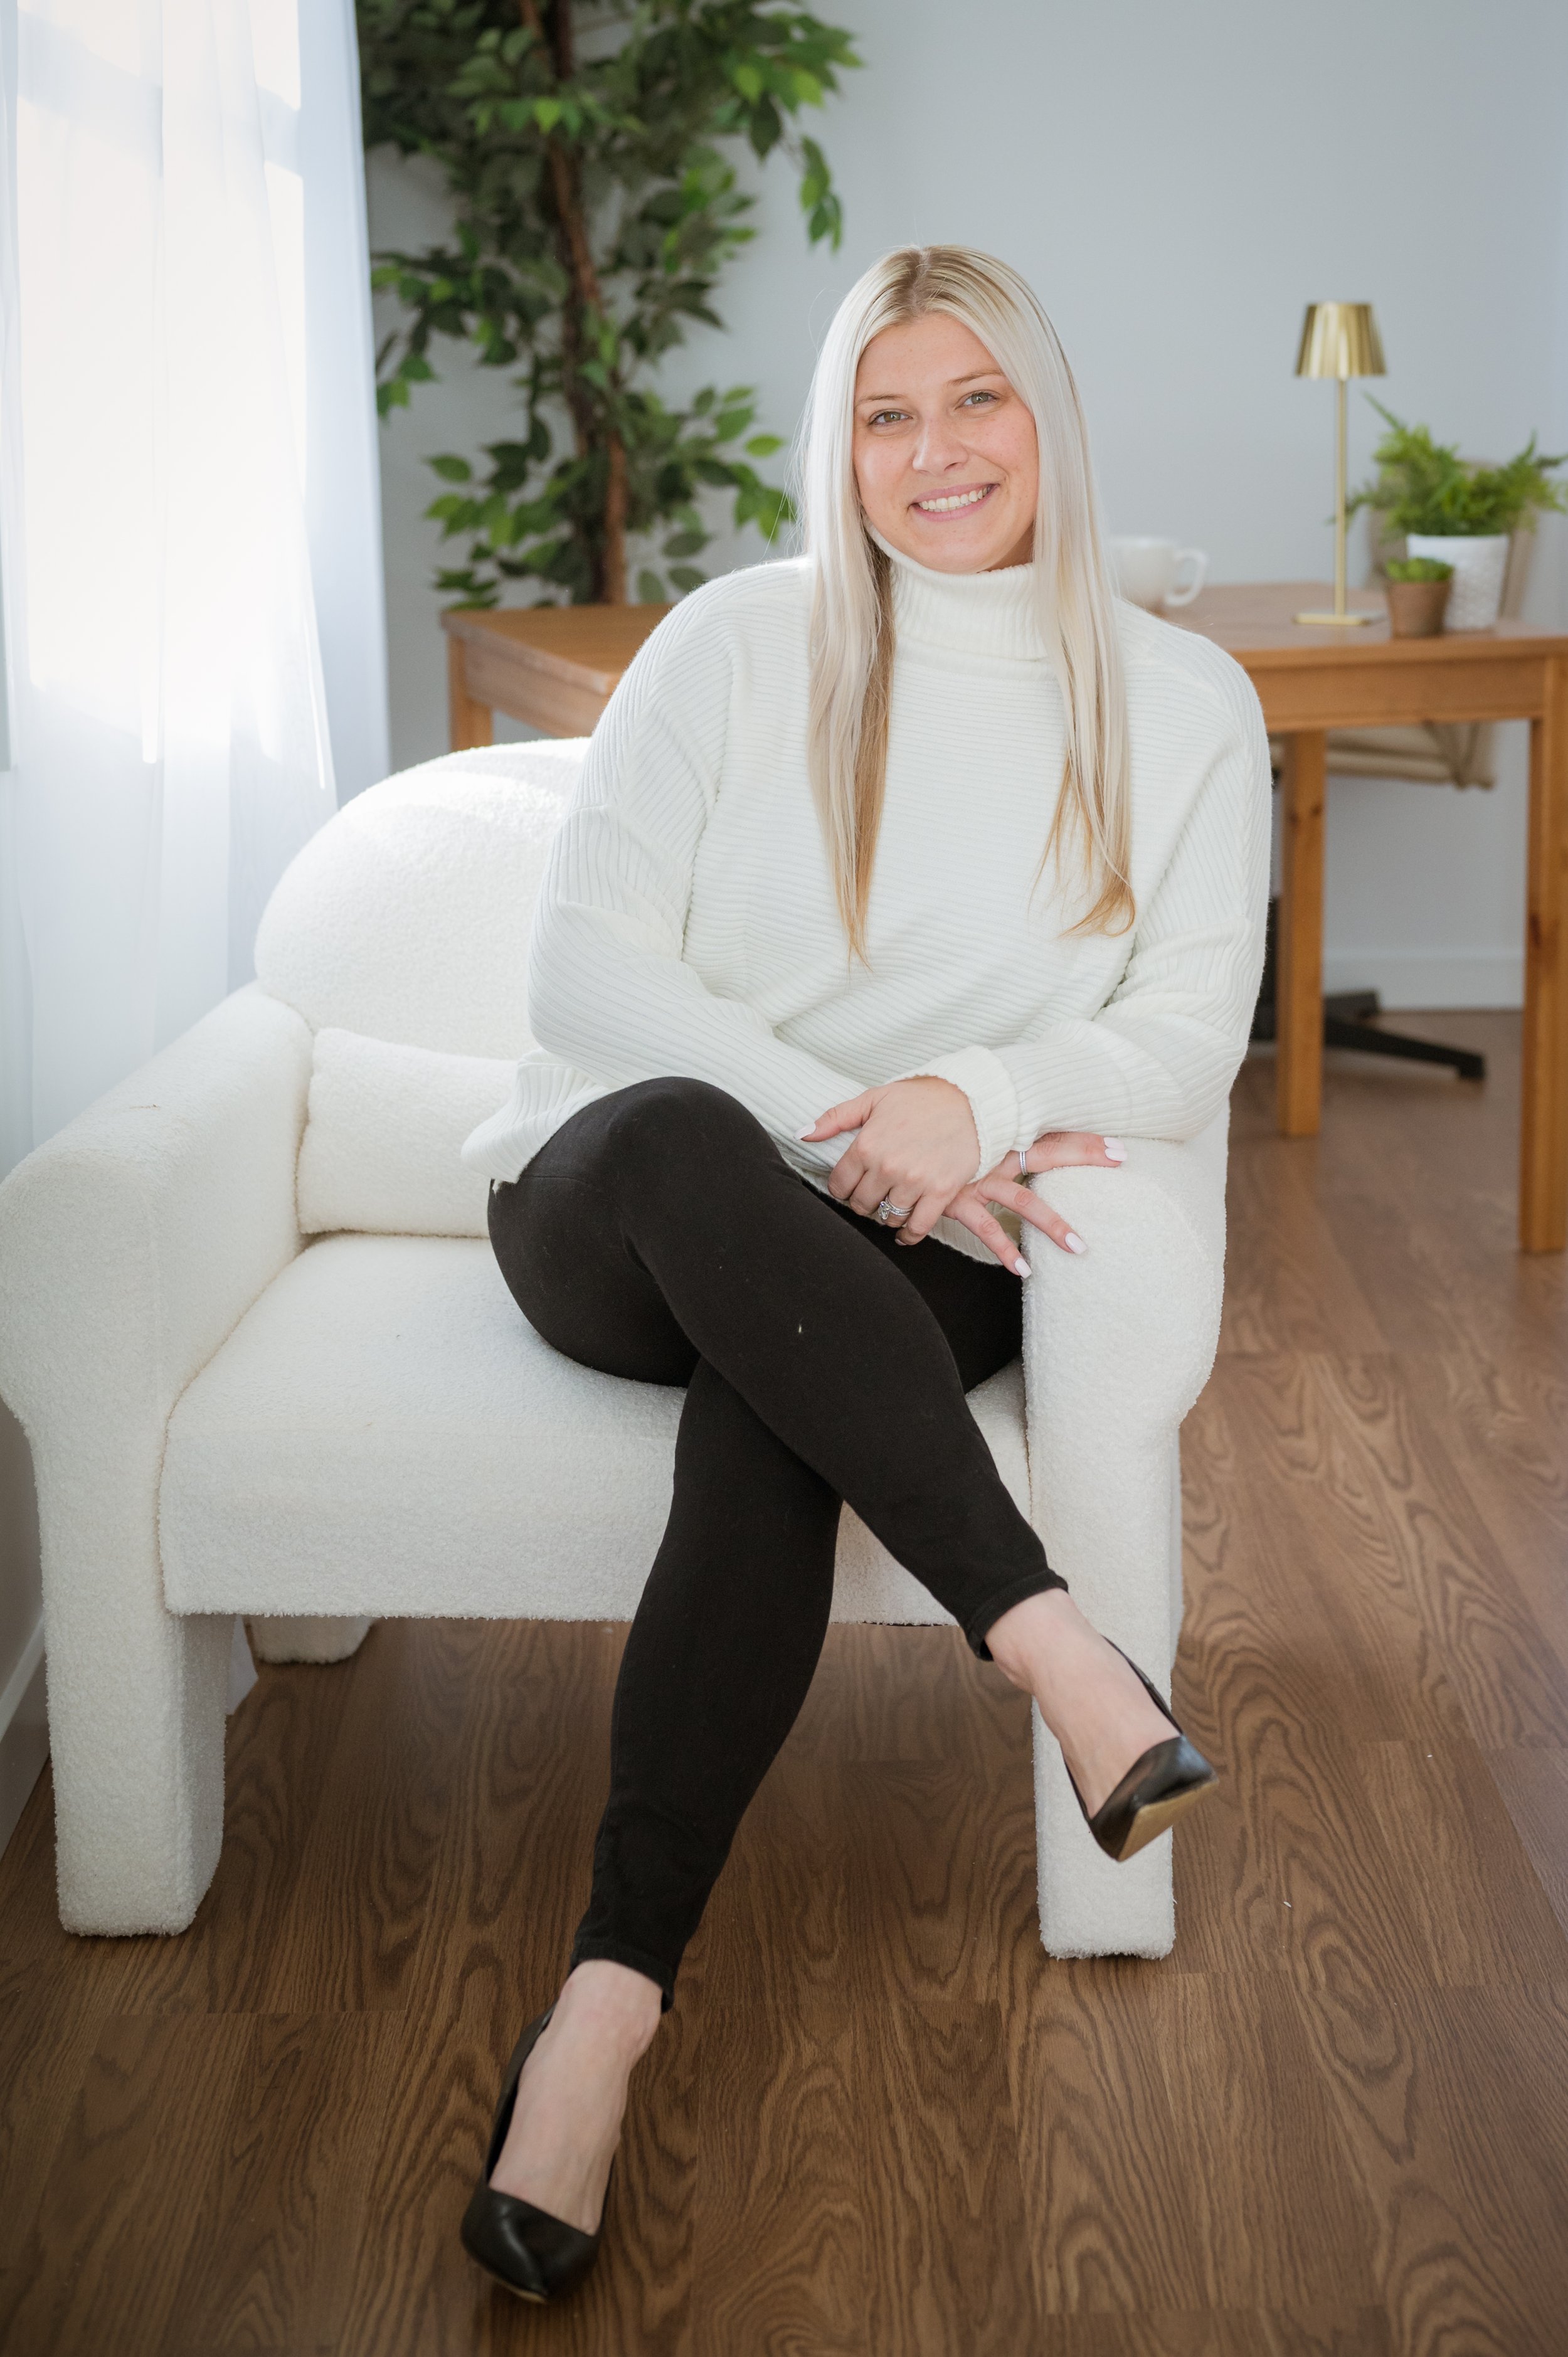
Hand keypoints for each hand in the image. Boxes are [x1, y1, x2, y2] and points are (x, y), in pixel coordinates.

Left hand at [800, 1078, 979, 1229]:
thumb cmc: (919, 1098)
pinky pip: (918, 1227)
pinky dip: (908, 1235)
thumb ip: (835, 1118)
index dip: (842, 1187)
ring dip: (886, 1214)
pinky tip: (904, 1232)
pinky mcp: (941, 1192)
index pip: (839, 1185)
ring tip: (892, 1203)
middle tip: (872, 1194)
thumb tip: (801, 1135)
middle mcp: (887, 1166)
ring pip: (887, 1217)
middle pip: (861, 1204)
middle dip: (863, 1201)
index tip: (851, 1185)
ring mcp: (915, 1181)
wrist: (969, 1099)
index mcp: (866, 1145)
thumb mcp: (873, 1099)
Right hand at [909, 1131, 1126, 1274]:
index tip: (1115, 1145)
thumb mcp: (940, 1118)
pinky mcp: (956, 1200)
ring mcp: (976, 1178)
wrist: (873, 1137)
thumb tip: (984, 1129)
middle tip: (1122, 1158)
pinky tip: (1022, 1269)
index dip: (1080, 1138)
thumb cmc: (908, 1127)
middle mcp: (990, 1153)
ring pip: (1025, 1202)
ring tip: (1080, 1247)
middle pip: (1046, 1151)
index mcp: (991, 1131)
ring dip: (1053, 1225)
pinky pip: (986, 1229)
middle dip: (1084, 1154)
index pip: (1043, 1130)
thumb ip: (963, 1124)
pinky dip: (1003, 1250)